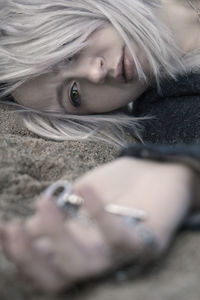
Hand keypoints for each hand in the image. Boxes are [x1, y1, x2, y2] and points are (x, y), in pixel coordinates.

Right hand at [0, 157, 194, 291]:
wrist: (154, 172)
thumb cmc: (113, 187)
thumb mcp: (78, 200)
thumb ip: (56, 216)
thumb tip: (29, 228)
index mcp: (79, 250)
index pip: (45, 267)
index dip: (19, 254)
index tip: (3, 228)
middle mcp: (97, 260)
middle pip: (59, 277)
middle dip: (30, 256)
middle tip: (14, 226)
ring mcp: (120, 256)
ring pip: (82, 264)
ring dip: (57, 235)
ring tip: (44, 202)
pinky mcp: (146, 243)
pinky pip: (119, 238)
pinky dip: (98, 214)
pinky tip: (84, 188)